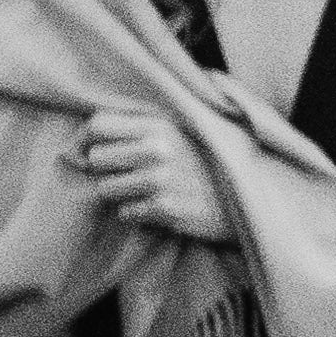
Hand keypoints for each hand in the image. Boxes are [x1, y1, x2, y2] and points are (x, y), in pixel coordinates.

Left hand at [72, 101, 233, 238]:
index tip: (94, 151)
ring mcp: (161, 179)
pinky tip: (158, 207)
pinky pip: (125, 213)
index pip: (98, 124)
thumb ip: (143, 124)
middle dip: (105, 170)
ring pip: (105, 189)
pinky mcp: (165, 208)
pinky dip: (136, 213)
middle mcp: (157, 148)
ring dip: (120, 194)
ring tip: (144, 192)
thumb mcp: (182, 130)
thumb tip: (88, 130)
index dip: (87, 140)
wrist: (248, 197)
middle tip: (124, 175)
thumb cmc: (208, 163)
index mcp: (159, 123)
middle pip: (96, 158)